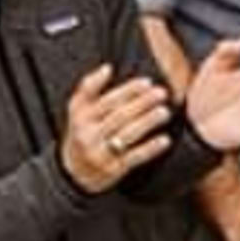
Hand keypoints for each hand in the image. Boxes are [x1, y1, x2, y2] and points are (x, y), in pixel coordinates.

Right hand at [59, 63, 178, 193]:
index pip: (107, 101)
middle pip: (119, 117)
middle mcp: (89, 135)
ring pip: (127, 135)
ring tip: (164, 112)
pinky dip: (150, 149)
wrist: (74, 172)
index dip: (128, 91)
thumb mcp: (77, 110)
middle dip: (142, 103)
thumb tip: (107, 68)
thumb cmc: (82, 132)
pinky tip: (165, 140)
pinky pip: (134, 158)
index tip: (147, 82)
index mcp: (81, 117)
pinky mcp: (113, 170)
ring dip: (147, 123)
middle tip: (161, 94)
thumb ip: (89, 87)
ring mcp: (101, 154)